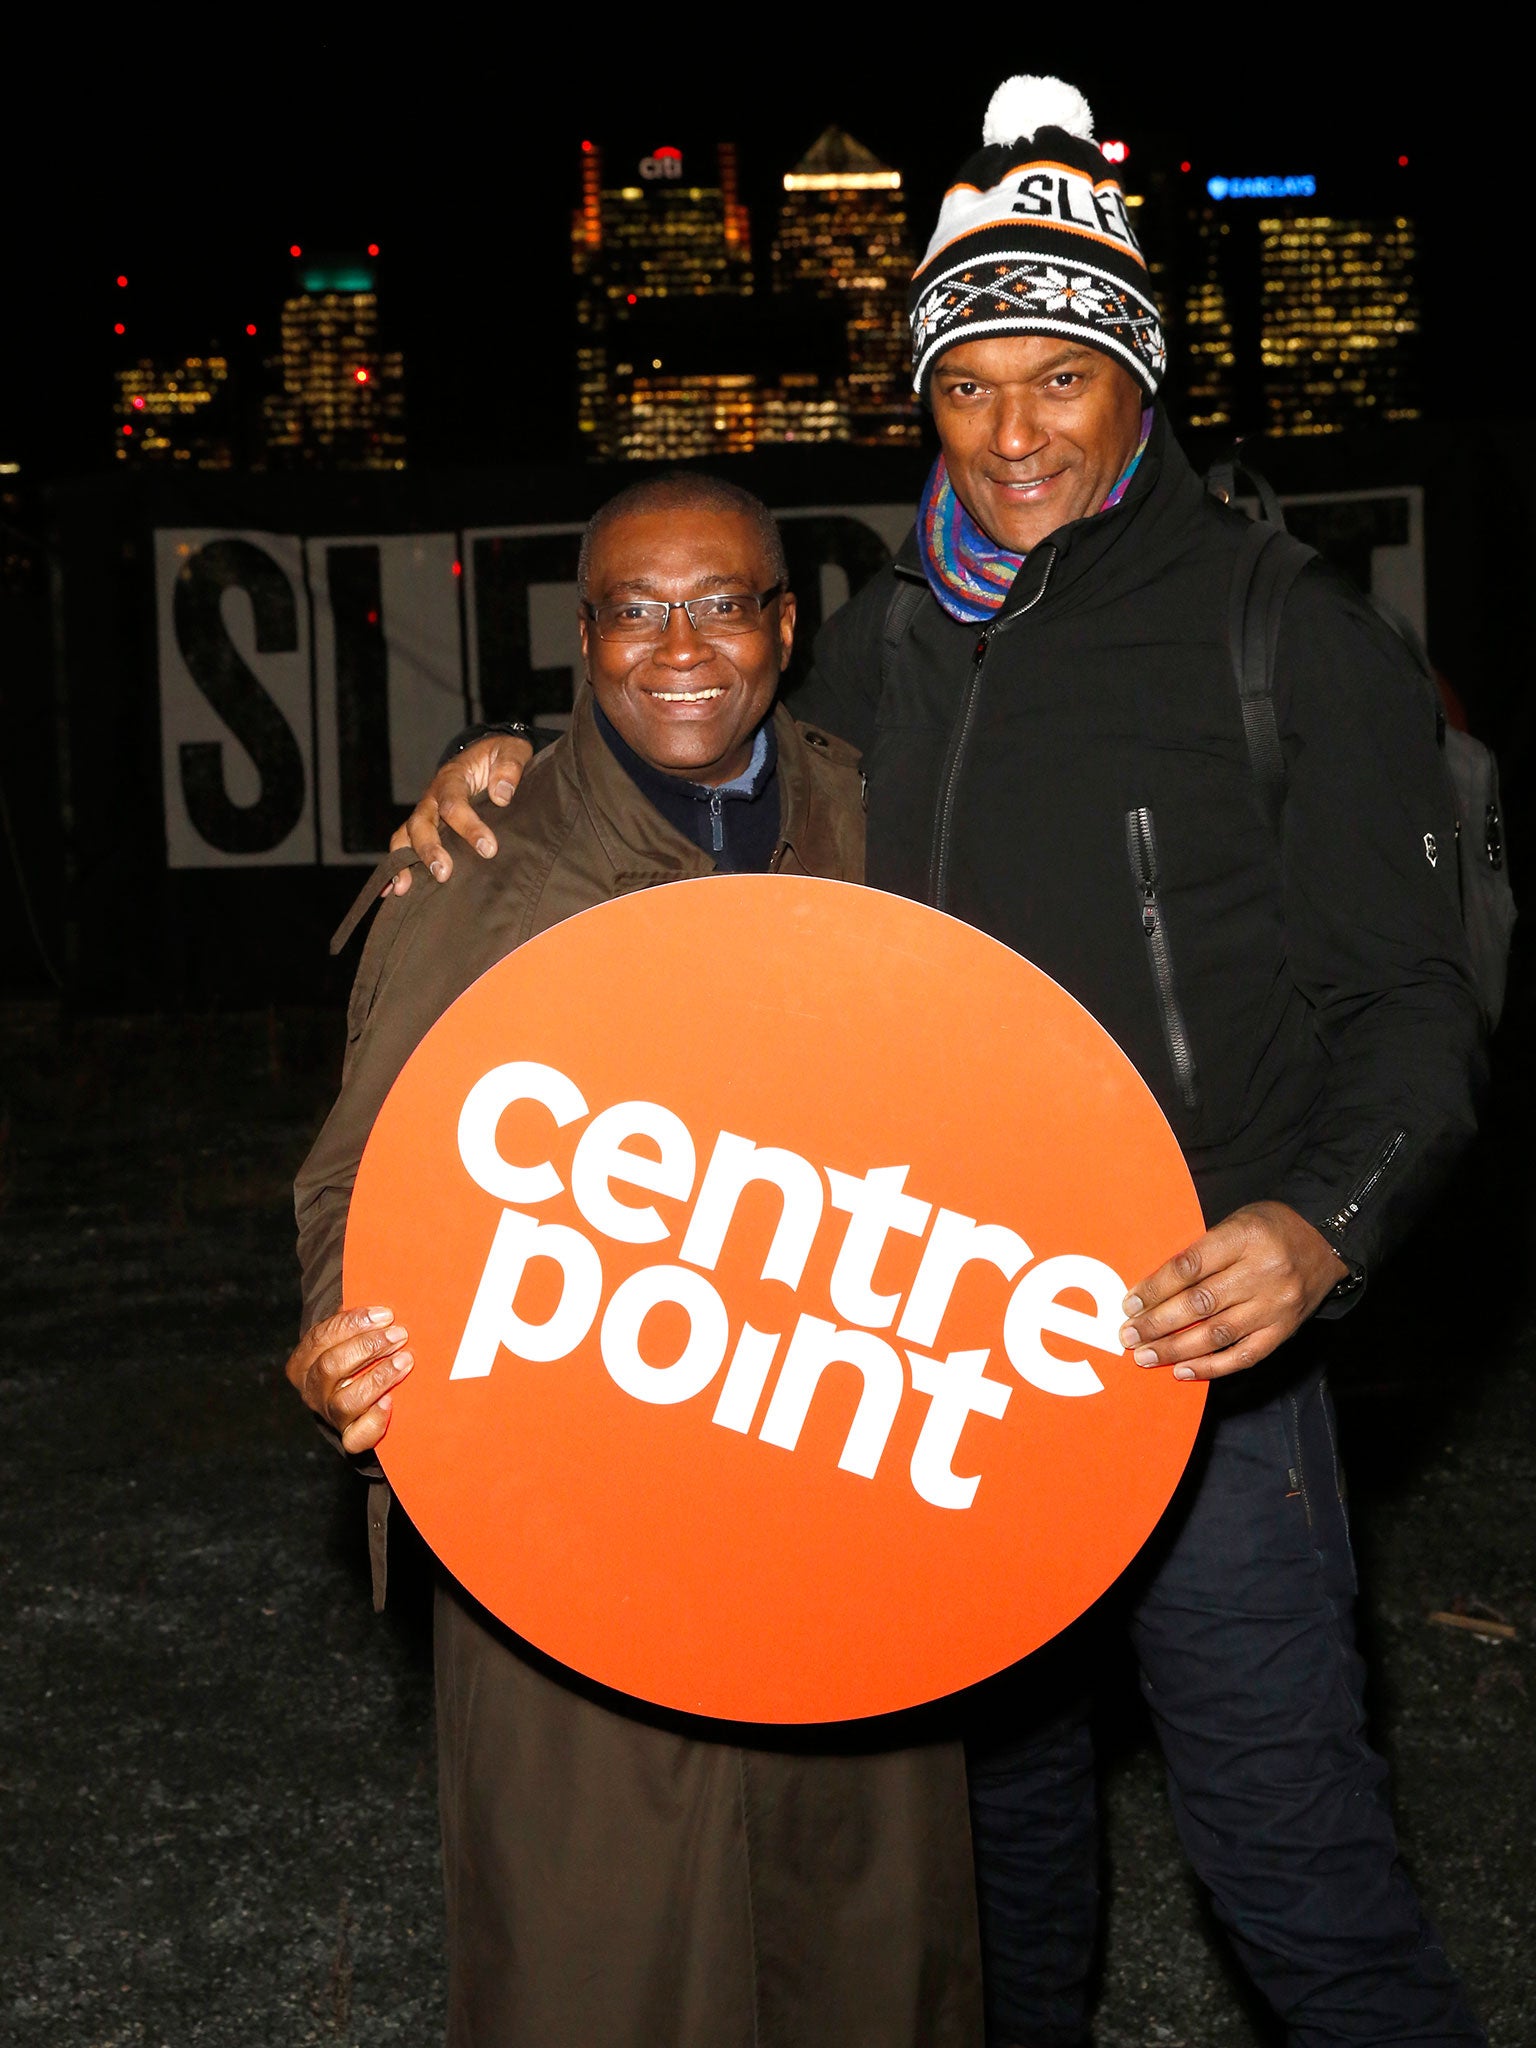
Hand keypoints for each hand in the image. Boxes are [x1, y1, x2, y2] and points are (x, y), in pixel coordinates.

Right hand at [285, 1305, 412, 1452]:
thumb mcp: (348, 1337)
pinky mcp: (349, 1437)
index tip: (386, 1315)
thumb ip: (357, 1322)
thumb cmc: (358, 1357)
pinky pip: (356, 1437)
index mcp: (304, 1361)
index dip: (353, 1324)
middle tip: (400, 1335)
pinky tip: (391, 1402)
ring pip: (345, 1401)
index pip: (321, 1337)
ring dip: (378, 1378)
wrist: (360, 1403)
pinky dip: (374, 1419)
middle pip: (331, 1367)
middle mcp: (311, 1390)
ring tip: (404, 1361)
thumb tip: (384, 1306)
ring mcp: (329, 1415)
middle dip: (368, 1347)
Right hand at [384, 734, 534, 895]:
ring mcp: (426, 813)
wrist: (487, 756)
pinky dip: (398, 868)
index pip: (453, 803)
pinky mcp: (426, 828)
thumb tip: (502, 795)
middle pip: (421, 823)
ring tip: (406, 888)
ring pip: (405, 836)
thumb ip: (509, 768)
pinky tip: (394, 892)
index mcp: (452, 777)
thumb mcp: (511, 752)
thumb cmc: (499, 756)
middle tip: (443, 873)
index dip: (469, 826)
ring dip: (405, 862)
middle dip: (429, 849)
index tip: (489, 849)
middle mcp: (432, 797)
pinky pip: (405, 846)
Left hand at [1117, 1201, 1347, 1381]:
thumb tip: (1153, 1290)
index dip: (1155, 1289)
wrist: (1327, 1242)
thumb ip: (1201, 1253)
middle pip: (1200, 1303)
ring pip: (1218, 1334)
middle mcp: (1262, 1273)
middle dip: (1157, 1324)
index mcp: (1245, 1238)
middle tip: (1128, 1337)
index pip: (1189, 1267)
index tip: (1130, 1304)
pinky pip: (1245, 1355)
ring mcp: (1275, 1305)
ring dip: (1176, 1349)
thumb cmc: (1271, 1228)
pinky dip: (1212, 1367)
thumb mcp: (1235, 1222)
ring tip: (1146, 1356)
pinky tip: (1184, 1371)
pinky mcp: (1285, 1330)